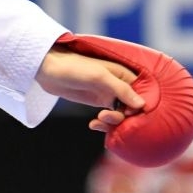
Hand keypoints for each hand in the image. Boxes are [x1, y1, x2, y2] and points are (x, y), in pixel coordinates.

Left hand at [47, 33, 192, 166]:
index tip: (131, 116)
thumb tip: (142, 105)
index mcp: (125, 75)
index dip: (140, 108)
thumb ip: (121, 90)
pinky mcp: (98, 102)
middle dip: (124, 118)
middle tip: (107, 117)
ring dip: (112, 122)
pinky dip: (103, 124)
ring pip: (121, 115)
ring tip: (98, 121)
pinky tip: (93, 125)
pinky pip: (108, 117)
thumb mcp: (100, 77)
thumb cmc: (75, 67)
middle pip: (133, 108)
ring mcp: (109, 94)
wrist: (48, 69)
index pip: (143, 95)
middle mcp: (120, 85)